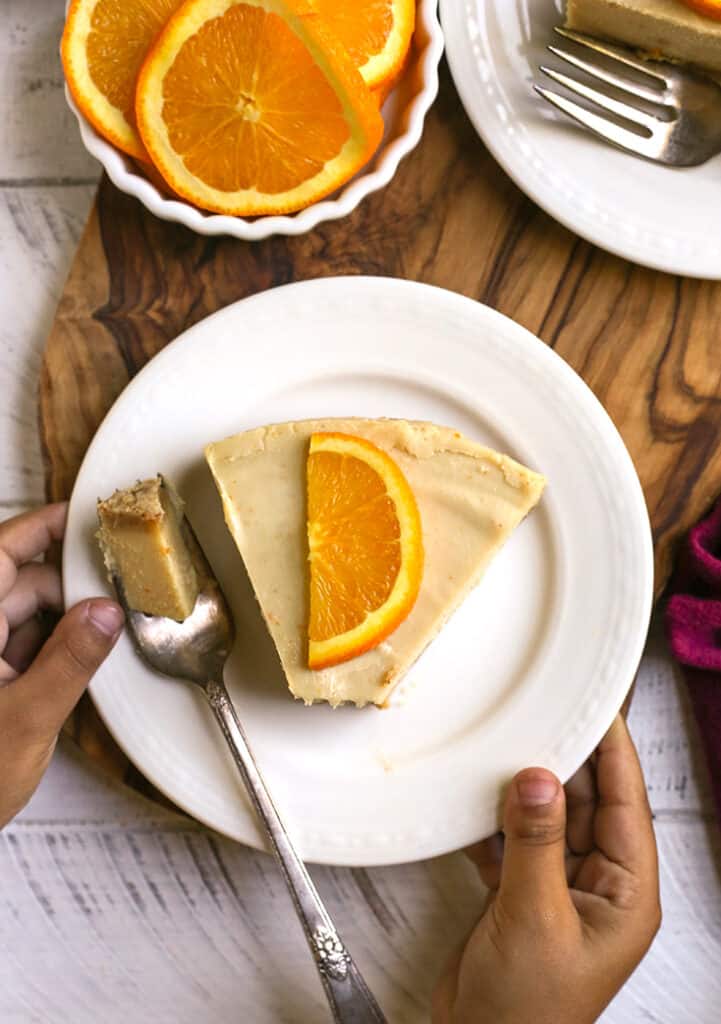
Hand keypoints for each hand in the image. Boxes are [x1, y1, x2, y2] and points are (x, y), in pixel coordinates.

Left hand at [0, 504, 123, 827]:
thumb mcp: (27, 720)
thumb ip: (70, 661)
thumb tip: (105, 614)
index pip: (2, 552)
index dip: (43, 528)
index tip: (85, 516)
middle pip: (22, 583)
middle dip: (71, 589)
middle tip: (119, 594)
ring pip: (26, 616)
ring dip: (64, 624)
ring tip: (103, 638)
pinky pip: (23, 647)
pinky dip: (52, 650)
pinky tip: (78, 665)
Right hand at [432, 715, 660, 1023]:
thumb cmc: (527, 1013)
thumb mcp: (535, 919)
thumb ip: (535, 842)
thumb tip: (540, 779)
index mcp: (626, 894)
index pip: (627, 803)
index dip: (614, 751)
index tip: (599, 706)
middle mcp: (597, 885)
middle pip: (587, 803)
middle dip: (563, 762)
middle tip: (541, 715)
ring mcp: (558, 886)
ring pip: (547, 816)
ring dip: (524, 789)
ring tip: (505, 750)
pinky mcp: (521, 892)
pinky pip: (515, 838)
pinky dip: (495, 819)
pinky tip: (478, 801)